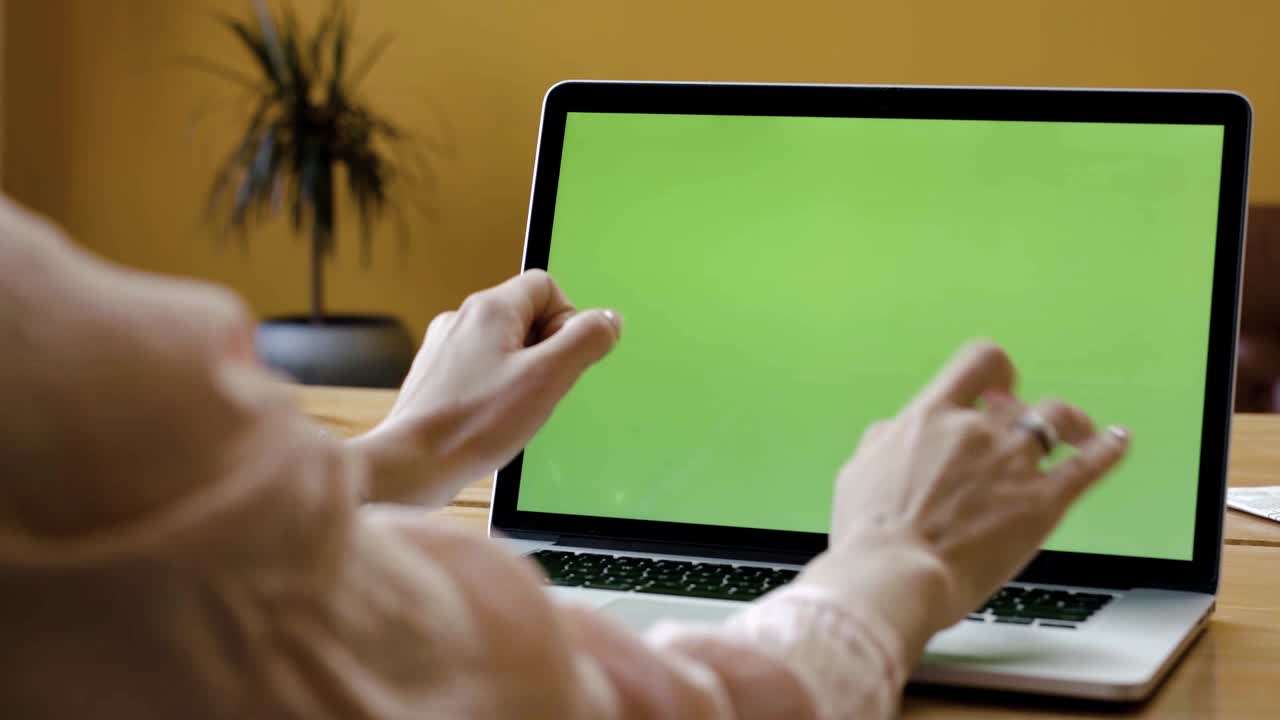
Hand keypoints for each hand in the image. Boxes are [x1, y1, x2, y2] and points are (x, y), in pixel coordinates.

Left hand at [351, 270, 620, 503]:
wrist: (411, 463)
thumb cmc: (474, 424)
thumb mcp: (547, 379)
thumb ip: (585, 341)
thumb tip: (609, 319)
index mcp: (490, 309)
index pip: (546, 286)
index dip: (566, 322)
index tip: (558, 361)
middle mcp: (462, 318)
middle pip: (526, 316)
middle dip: (544, 353)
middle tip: (537, 390)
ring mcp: (444, 346)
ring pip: (503, 346)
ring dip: (520, 374)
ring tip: (511, 410)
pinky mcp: (434, 376)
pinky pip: (480, 370)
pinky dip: (494, 391)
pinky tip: (489, 420)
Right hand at [802, 342, 1128, 649]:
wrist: (894, 574)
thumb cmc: (870, 534)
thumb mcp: (859, 471)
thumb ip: (884, 443)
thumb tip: (892, 431)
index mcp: (930, 417)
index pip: (978, 364)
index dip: (995, 372)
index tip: (997, 385)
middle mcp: (976, 429)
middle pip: (1018, 399)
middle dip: (1021, 410)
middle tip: (1021, 425)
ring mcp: (1013, 463)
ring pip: (1059, 419)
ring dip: (1071, 422)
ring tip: (1079, 429)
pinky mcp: (1043, 502)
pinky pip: (1089, 464)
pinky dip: (1108, 449)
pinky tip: (1117, 442)